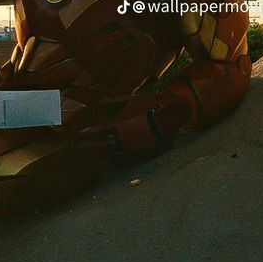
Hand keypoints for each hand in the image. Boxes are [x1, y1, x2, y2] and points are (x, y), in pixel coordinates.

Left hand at [77, 95, 191, 165]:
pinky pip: (134, 159)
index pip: (109, 129)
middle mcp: (138, 136)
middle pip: (113, 144)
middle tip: (82, 148)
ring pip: (122, 154)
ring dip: (106, 156)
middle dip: (96, 146)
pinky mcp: (152, 151)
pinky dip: (121, 161)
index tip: (83, 133)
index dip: (95, 132)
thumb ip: (117, 102)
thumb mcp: (136, 99)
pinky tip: (110, 162)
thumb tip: (99, 104)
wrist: (179, 110)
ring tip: (93, 158)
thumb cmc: (154, 102)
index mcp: (133, 121)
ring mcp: (145, 146)